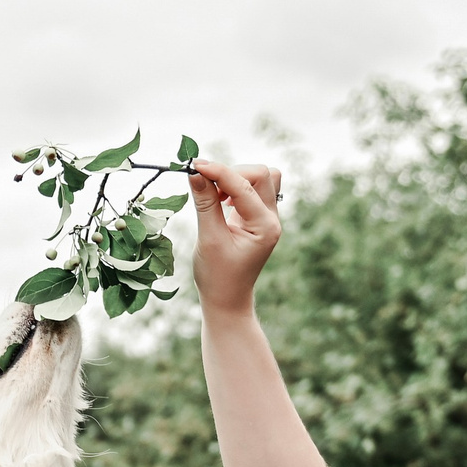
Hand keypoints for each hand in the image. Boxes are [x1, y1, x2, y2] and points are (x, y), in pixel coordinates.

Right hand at [187, 160, 283, 317]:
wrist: (227, 300)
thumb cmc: (217, 276)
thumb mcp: (209, 239)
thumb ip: (205, 204)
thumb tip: (195, 173)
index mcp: (265, 227)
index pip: (244, 186)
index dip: (218, 172)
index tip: (194, 166)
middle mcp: (272, 219)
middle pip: (261, 174)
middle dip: (231, 173)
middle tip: (206, 184)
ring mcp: (267, 218)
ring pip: (262, 178)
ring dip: (237, 178)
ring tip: (215, 194)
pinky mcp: (258, 217)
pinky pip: (253, 189)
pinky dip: (236, 186)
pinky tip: (220, 200)